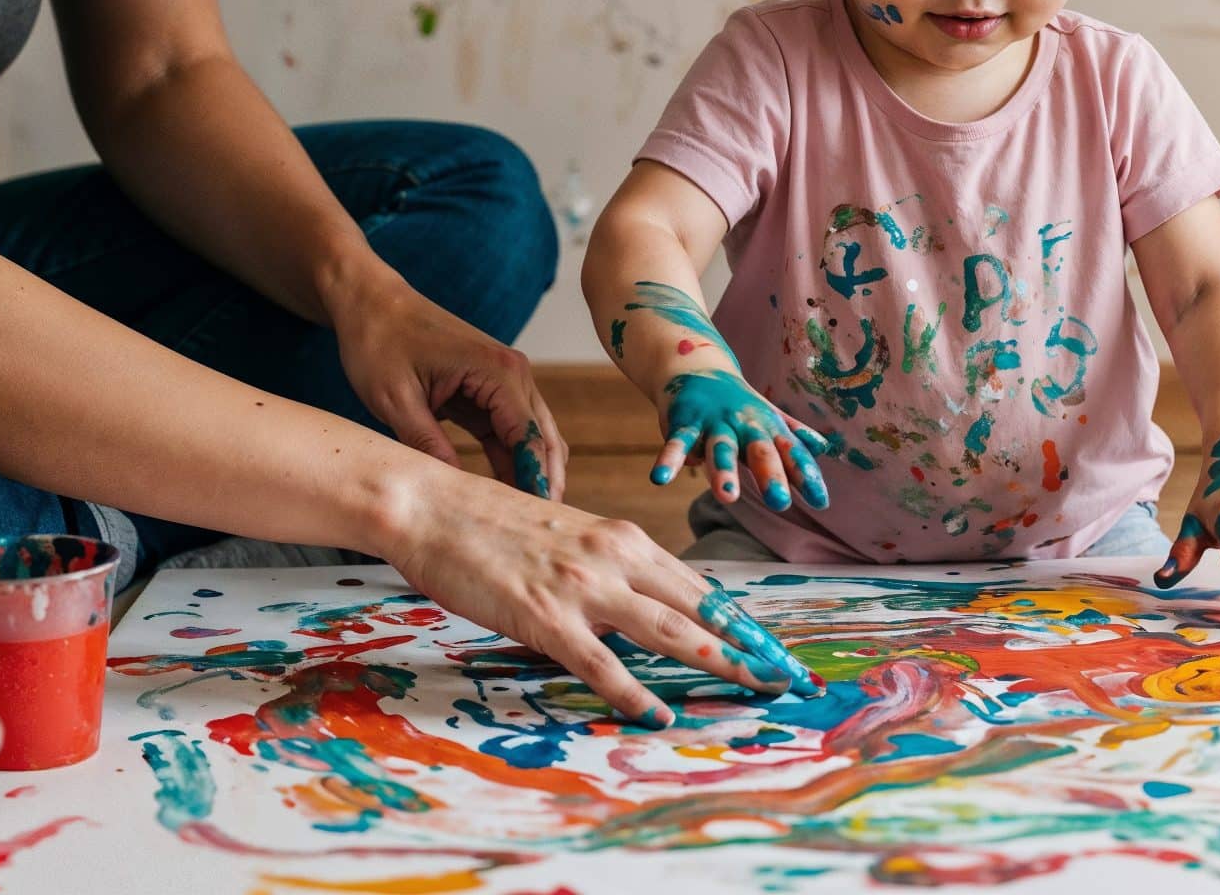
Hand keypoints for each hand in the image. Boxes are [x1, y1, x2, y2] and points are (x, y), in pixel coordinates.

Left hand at [331, 275, 563, 498]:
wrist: (371, 303)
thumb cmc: (379, 341)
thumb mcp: (395, 399)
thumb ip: (428, 444)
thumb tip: (453, 491)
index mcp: (496, 370)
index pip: (530, 435)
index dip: (535, 480)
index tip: (535, 521)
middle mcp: (512, 372)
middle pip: (543, 438)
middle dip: (544, 482)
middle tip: (538, 532)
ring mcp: (504, 380)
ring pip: (531, 437)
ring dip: (530, 473)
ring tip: (523, 521)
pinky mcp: (489, 389)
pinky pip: (509, 431)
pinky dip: (511, 460)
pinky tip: (505, 494)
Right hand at [381, 465, 820, 723]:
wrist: (433, 504)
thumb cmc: (492, 525)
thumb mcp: (567, 538)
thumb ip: (605, 570)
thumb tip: (634, 609)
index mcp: (622, 538)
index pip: (698, 586)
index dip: (741, 620)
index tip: (773, 646)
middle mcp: (615, 558)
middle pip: (700, 608)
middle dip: (748, 644)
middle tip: (786, 675)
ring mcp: (582, 587)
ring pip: (668, 630)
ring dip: (718, 660)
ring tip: (754, 686)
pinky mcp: (546, 616)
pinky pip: (601, 663)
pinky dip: (634, 692)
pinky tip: (657, 714)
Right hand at [652, 369, 831, 510]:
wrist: (694, 364)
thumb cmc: (736, 400)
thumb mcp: (766, 416)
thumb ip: (793, 434)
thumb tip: (825, 447)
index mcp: (767, 426)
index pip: (791, 453)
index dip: (806, 476)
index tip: (821, 502)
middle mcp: (743, 424)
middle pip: (760, 452)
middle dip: (771, 475)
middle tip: (780, 502)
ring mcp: (713, 422)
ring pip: (720, 448)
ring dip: (723, 471)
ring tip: (728, 497)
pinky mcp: (684, 421)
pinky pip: (676, 443)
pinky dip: (668, 460)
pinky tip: (660, 479)